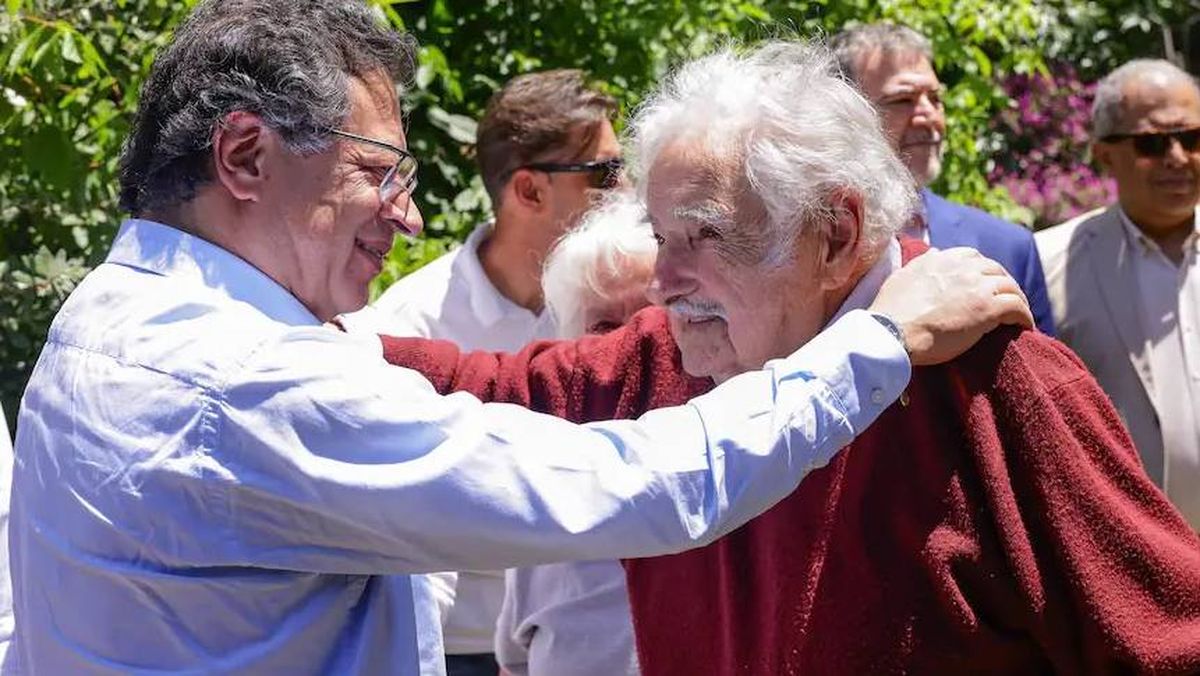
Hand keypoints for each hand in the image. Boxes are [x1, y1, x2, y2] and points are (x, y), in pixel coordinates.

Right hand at [868, 247, 1032, 365]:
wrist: (893, 333)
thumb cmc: (891, 312)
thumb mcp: (903, 276)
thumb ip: (922, 263)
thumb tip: (935, 252)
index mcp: (941, 259)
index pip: (972, 256)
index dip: (982, 269)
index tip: (983, 282)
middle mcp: (962, 268)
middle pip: (996, 270)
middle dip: (1004, 283)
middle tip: (1006, 299)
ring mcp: (977, 287)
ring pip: (1011, 287)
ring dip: (1018, 299)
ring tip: (1020, 313)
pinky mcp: (988, 309)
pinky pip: (1017, 307)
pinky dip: (1024, 315)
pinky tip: (1025, 325)